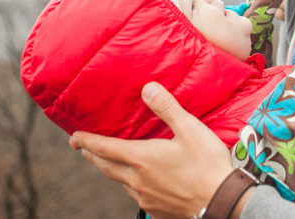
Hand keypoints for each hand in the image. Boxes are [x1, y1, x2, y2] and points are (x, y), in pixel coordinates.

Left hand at [69, 82, 235, 218]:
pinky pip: (136, 195)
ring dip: (111, 170)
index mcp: (141, 158)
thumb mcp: (189, 129)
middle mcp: (137, 180)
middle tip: (82, 148)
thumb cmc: (207, 164)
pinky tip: (140, 182)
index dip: (86, 141)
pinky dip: (131, 185)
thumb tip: (147, 88)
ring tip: (110, 162)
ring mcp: (145, 197)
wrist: (221, 202)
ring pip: (121, 182)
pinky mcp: (156, 209)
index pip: (104, 148)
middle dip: (92, 155)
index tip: (73, 137)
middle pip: (105, 167)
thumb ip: (167, 108)